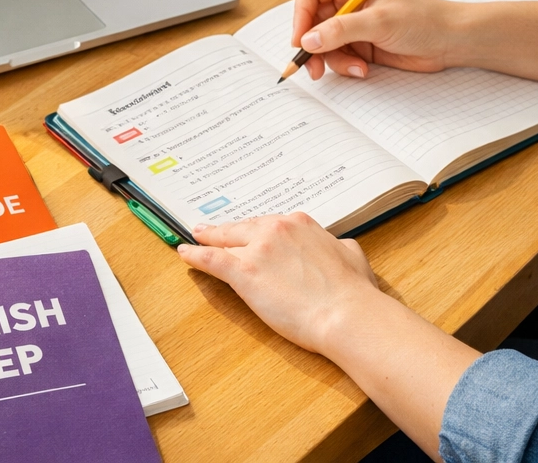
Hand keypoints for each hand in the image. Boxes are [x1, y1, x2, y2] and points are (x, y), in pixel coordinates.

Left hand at [177, 213, 382, 355]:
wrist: (346, 313)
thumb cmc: (353, 291)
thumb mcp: (351, 254)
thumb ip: (336, 246)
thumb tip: (337, 246)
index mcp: (299, 224)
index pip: (268, 224)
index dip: (254, 230)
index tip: (246, 230)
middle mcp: (276, 230)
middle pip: (242, 228)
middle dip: (225, 229)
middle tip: (209, 229)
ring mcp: (258, 250)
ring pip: (225, 241)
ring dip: (208, 239)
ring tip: (196, 238)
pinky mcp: (245, 273)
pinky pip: (212, 260)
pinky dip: (196, 255)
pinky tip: (185, 253)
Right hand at [292, 0, 458, 79]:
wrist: (449, 41)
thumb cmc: (422, 19)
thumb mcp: (379, 22)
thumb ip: (341, 30)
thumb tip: (308, 40)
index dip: (300, 16)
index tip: (300, 40)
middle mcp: (347, 0)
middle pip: (311, 22)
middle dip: (312, 45)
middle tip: (312, 67)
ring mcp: (353, 24)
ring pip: (322, 43)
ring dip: (332, 60)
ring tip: (354, 68)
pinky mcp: (360, 44)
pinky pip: (338, 56)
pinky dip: (345, 66)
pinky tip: (363, 69)